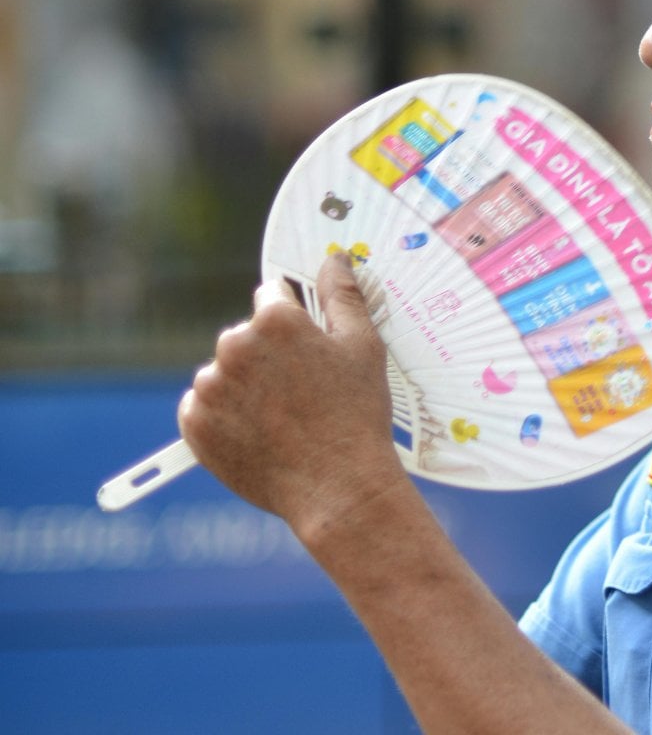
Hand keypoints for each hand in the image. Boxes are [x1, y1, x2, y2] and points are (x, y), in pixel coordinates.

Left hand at [179, 253, 405, 536]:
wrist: (337, 486)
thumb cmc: (357, 415)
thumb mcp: (363, 347)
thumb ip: (343, 296)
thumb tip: (334, 260)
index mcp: (274, 321)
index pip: (272, 298)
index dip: (294, 322)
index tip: (308, 351)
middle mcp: (234, 346)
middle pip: (245, 336)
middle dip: (267, 356)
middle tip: (301, 391)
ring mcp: (210, 387)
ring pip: (223, 373)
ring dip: (244, 387)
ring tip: (281, 418)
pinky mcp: (193, 423)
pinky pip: (202, 408)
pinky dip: (224, 418)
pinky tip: (258, 432)